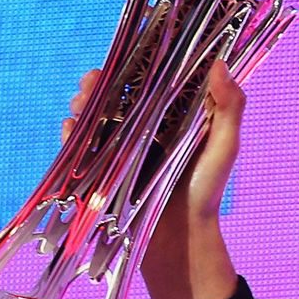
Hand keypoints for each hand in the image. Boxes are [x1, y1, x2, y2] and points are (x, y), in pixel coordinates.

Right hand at [64, 60, 243, 298]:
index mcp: (173, 116)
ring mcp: (122, 149)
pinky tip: (70, 130)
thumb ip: (229, 107)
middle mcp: (145, 128)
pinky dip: (71, 134)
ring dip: (82, 105)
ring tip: (79, 104)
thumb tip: (219, 63)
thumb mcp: (223, 147)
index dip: (132, 66)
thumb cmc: (206, 192)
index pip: (149, 81)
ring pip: (95, 117)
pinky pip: (81, 146)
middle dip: (98, 84)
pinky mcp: (104, 169)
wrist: (181, 240)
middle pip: (115, 95)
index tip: (121, 58)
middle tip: (90, 82)